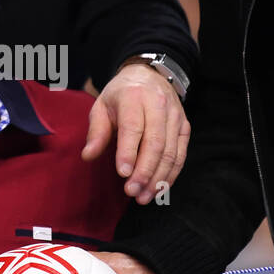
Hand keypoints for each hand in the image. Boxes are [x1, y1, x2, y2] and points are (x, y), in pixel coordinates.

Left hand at [82, 61, 189, 204]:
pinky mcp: (185, 127)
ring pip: (171, 152)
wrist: (149, 75)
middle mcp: (158, 105)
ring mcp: (175, 116)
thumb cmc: (121, 96)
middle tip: (132, 192)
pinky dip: (171, 175)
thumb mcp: (101, 106)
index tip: (122, 173)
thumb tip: (88, 156)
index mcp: (134, 96)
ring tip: (143, 197)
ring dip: (158, 178)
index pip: (133, 127)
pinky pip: (181, 155)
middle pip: (155, 143)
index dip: (128, 152)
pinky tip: (158, 189)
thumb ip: (96, 131)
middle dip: (144, 171)